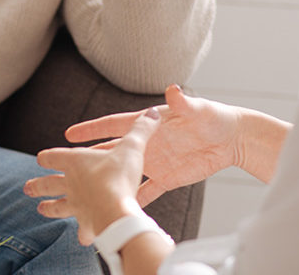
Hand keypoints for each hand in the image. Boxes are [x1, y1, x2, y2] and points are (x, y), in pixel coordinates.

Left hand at [25, 108, 161, 244]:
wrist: (116, 209)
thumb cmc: (119, 175)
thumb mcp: (132, 148)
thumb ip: (141, 130)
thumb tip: (153, 112)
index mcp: (75, 162)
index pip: (53, 156)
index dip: (48, 157)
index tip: (40, 158)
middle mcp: (71, 184)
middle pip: (49, 184)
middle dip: (38, 185)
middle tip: (27, 188)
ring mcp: (76, 205)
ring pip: (58, 207)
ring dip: (50, 208)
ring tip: (40, 210)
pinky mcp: (87, 223)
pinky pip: (84, 228)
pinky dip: (84, 233)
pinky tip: (83, 239)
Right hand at [64, 85, 240, 204]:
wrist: (232, 140)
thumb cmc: (214, 117)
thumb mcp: (197, 110)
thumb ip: (182, 103)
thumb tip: (173, 88)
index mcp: (148, 124)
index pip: (114, 126)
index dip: (91, 130)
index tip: (69, 135)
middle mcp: (146, 144)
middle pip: (112, 152)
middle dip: (89, 159)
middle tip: (65, 167)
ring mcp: (154, 163)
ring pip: (124, 173)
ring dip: (107, 181)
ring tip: (85, 193)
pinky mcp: (167, 179)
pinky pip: (146, 192)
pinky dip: (134, 200)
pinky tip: (120, 209)